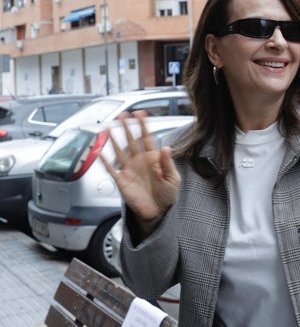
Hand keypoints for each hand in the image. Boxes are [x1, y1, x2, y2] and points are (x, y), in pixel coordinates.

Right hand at [100, 111, 179, 234]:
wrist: (157, 212)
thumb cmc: (166, 195)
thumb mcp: (172, 179)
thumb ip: (168, 163)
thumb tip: (165, 148)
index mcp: (154, 159)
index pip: (147, 138)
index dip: (143, 126)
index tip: (140, 114)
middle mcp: (140, 161)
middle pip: (132, 141)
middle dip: (127, 127)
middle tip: (122, 115)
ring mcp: (130, 170)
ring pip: (120, 151)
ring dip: (114, 140)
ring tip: (108, 128)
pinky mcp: (122, 181)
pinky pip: (111, 169)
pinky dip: (105, 161)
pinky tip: (99, 152)